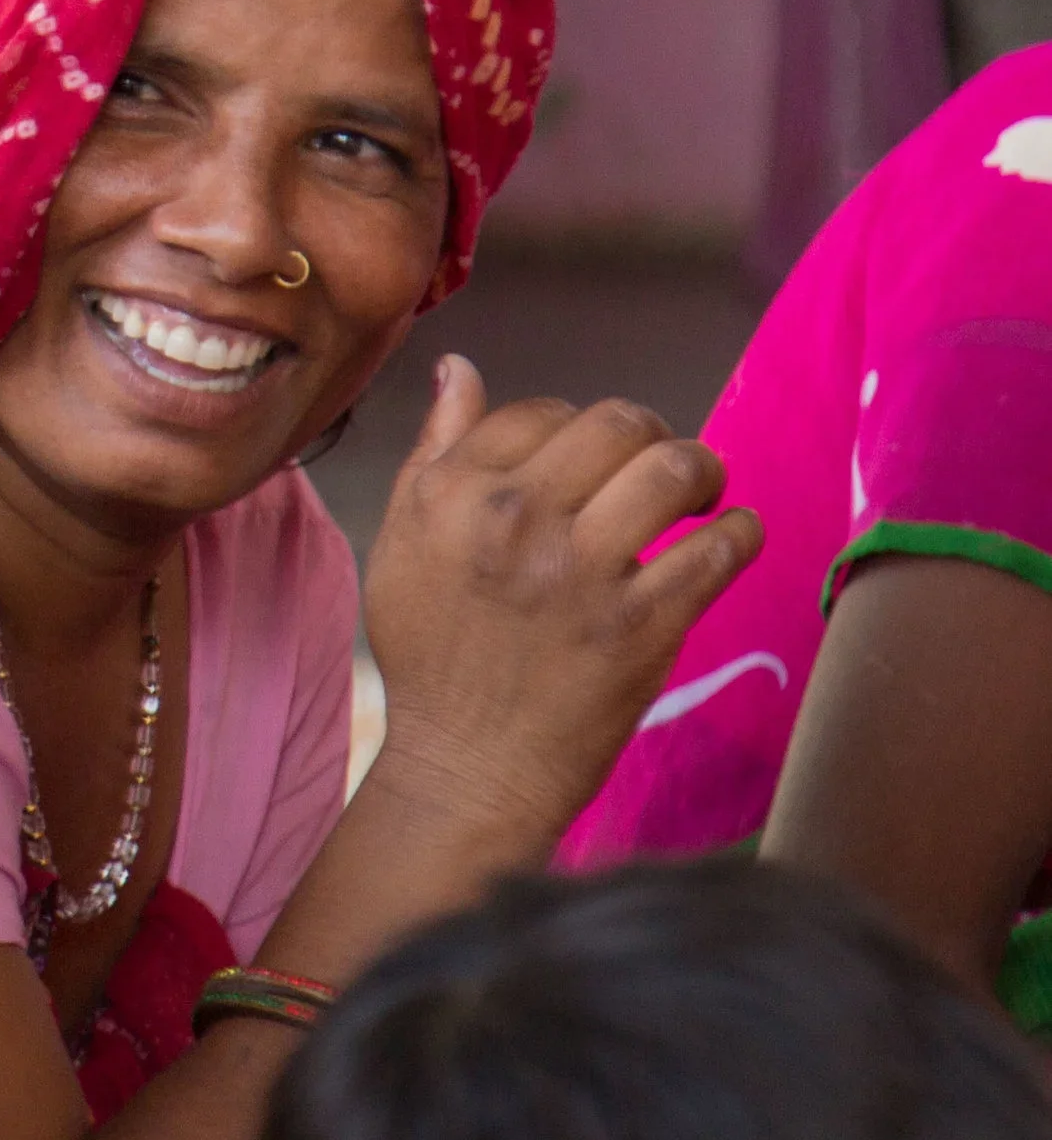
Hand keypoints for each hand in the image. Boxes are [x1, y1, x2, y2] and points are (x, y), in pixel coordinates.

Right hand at [361, 355, 761, 856]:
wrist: (467, 769)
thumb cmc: (432, 659)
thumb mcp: (401, 546)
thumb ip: (433, 455)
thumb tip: (457, 370)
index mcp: (453, 496)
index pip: (537, 412)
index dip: (570, 430)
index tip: (585, 465)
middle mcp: (516, 520)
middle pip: (618, 424)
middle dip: (649, 435)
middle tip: (656, 468)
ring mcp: (583, 572)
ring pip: (675, 468)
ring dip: (702, 473)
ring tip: (699, 496)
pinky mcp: (643, 624)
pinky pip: (720, 547)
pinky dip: (739, 532)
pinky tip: (729, 537)